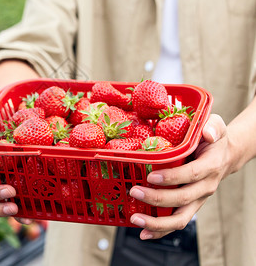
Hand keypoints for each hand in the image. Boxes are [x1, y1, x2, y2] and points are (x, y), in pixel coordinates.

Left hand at [128, 114, 230, 239]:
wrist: (224, 156)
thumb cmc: (213, 139)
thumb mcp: (216, 125)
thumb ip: (212, 126)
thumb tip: (207, 132)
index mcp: (210, 166)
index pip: (191, 175)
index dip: (171, 177)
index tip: (150, 176)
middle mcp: (205, 187)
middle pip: (181, 199)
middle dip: (156, 198)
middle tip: (134, 191)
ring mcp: (197, 199)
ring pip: (180, 218)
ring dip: (157, 222)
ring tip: (136, 219)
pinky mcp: (189, 206)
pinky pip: (176, 222)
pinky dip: (160, 231)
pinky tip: (143, 233)